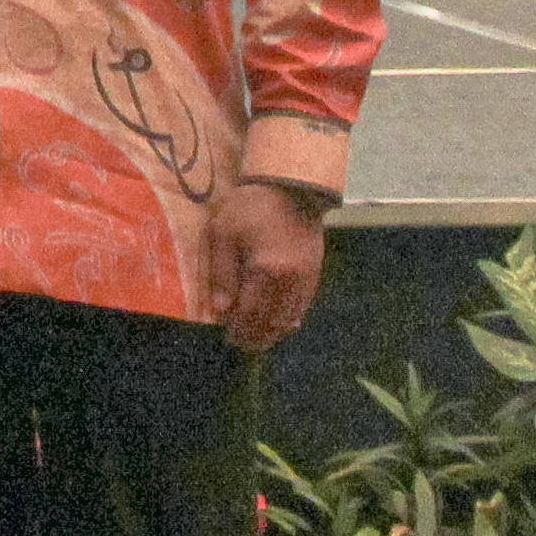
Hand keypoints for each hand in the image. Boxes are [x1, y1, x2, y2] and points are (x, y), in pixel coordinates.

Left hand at [212, 180, 327, 352]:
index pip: (249, 312)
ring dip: (272, 334)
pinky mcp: (315, 277)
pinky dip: (288, 321)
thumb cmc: (248, 208)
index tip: (226, 337)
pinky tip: (276, 325)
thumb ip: (220, 274)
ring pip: (290, 321)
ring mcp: (306, 281)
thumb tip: (220, 311)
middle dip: (255, 338)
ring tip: (255, 340)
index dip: (237, 328)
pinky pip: (302, 309)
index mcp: (264, 270)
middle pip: (272, 323)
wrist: (290, 190)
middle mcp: (289, 282)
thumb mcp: (222, 233)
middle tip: (240, 345)